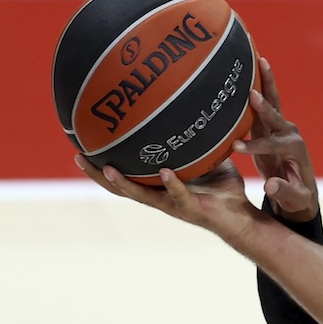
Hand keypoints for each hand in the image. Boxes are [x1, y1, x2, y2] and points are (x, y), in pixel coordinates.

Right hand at [75, 150, 263, 244]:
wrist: (244, 216)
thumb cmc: (223, 188)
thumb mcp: (206, 158)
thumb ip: (195, 140)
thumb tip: (192, 106)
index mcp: (157, 186)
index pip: (123, 175)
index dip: (100, 164)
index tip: (79, 147)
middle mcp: (160, 197)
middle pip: (119, 188)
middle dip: (97, 174)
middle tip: (78, 157)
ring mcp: (174, 205)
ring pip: (141, 195)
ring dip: (123, 182)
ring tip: (107, 168)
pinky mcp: (192, 210)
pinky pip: (179, 196)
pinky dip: (172, 184)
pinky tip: (163, 172)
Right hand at [232, 57, 319, 221]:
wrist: (298, 192)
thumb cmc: (296, 198)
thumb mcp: (293, 200)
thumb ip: (283, 192)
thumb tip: (270, 186)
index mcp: (295, 150)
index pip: (274, 144)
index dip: (257, 146)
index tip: (238, 148)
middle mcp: (289, 133)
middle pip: (275, 115)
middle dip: (263, 106)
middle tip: (251, 92)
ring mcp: (280, 127)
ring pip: (271, 102)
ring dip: (264, 82)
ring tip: (259, 60)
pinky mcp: (269, 126)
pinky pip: (262, 103)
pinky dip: (256, 85)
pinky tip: (248, 67)